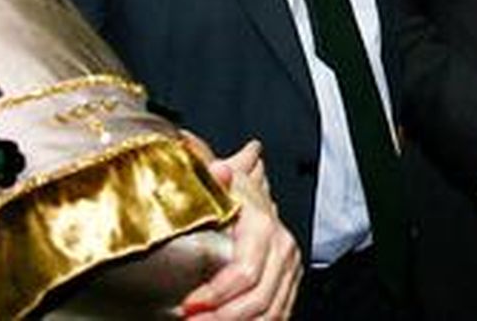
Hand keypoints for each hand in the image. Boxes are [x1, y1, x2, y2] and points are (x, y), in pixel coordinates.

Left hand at [180, 140, 302, 319]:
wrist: (252, 203)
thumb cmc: (232, 196)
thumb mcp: (219, 184)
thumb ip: (214, 179)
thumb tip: (218, 169)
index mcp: (264, 227)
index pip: (245, 271)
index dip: (217, 293)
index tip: (188, 305)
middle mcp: (282, 250)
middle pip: (259, 298)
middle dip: (223, 317)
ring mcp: (288, 270)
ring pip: (271, 313)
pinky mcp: (287, 286)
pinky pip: (279, 316)